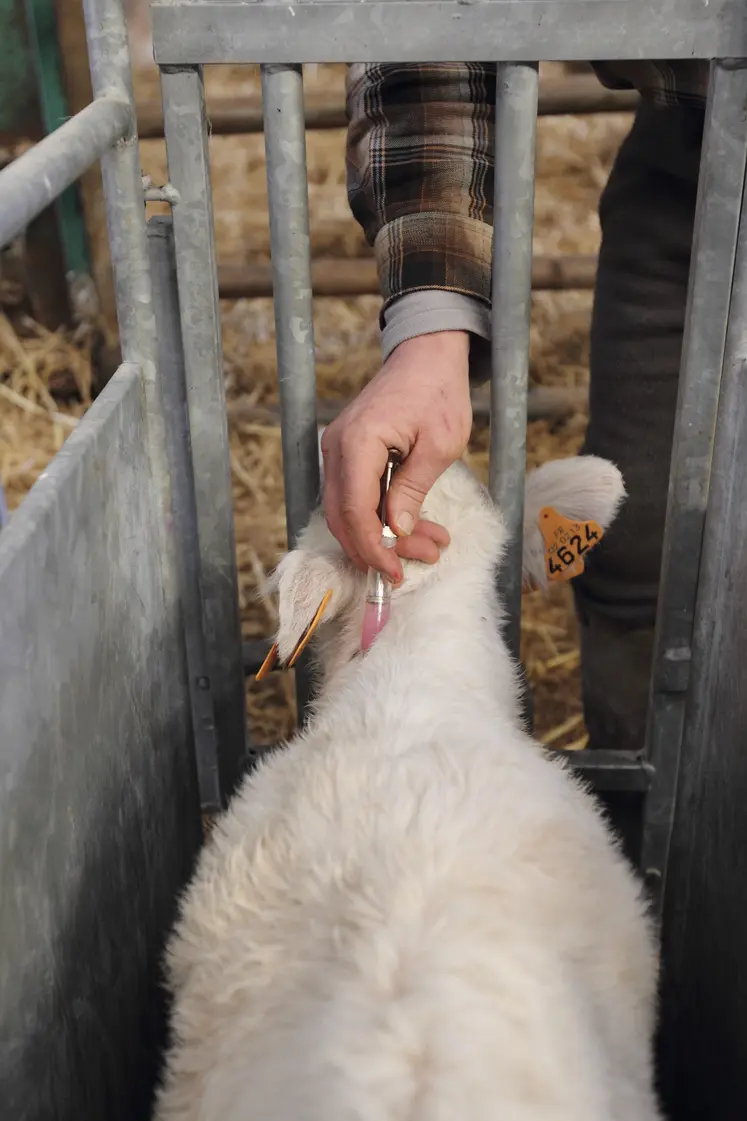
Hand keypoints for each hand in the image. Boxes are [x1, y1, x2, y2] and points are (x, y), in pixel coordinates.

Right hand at [321, 331, 472, 583]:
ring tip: (429, 543)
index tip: (394, 571)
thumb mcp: (439, 445)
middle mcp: (337, 448)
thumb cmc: (438, 391)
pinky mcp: (347, 454)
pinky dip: (379, 515)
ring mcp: (338, 450)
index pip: (355, 512)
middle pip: (344, 517)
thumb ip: (413, 489)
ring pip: (349, 510)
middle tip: (421, 559)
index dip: (372, 548)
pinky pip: (356, 495)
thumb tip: (394, 531)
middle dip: (379, 547)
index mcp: (358, 443)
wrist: (426, 354)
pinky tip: (411, 526)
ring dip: (382, 535)